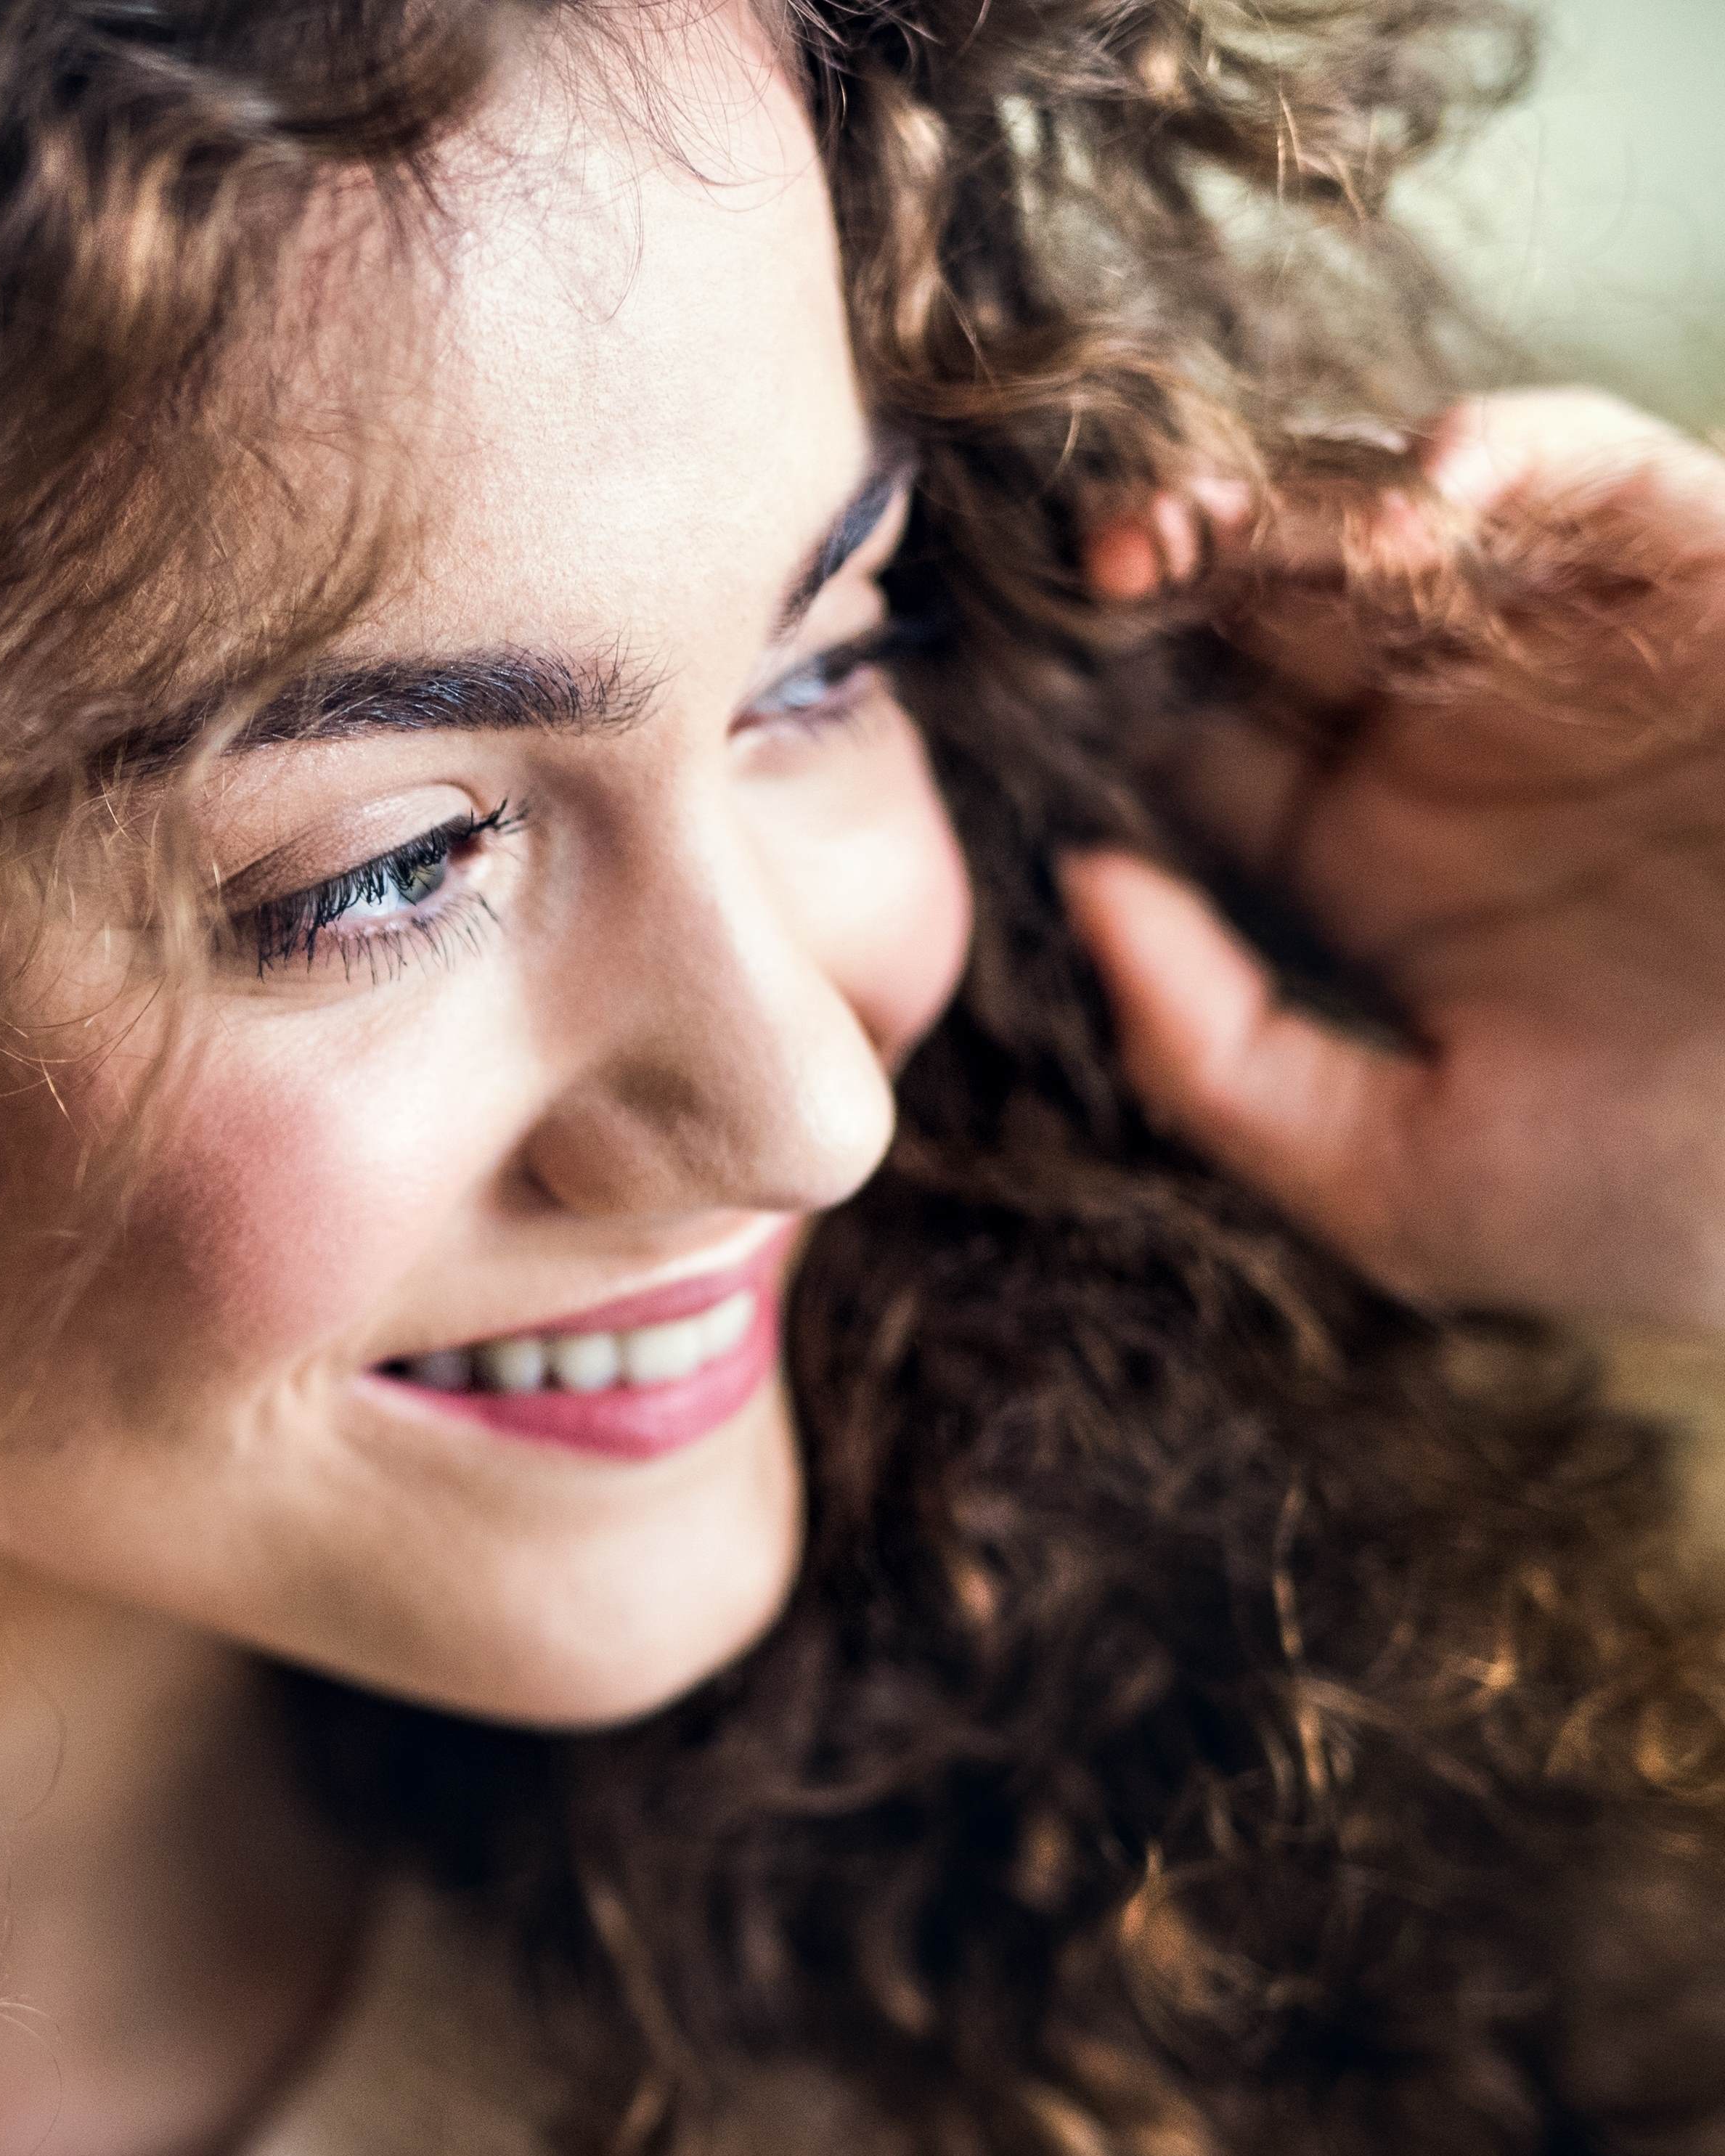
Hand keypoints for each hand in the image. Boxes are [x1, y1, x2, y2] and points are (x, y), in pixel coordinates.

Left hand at [1063, 390, 1724, 1336]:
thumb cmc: (1688, 1198)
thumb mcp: (1400, 1181)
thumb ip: (1213, 1056)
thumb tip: (1082, 888)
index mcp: (1375, 870)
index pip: (1191, 753)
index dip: (1096, 719)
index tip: (1006, 708)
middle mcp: (1463, 748)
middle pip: (1262, 612)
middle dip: (1162, 576)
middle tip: (1085, 576)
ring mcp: (1582, 657)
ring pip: (1393, 525)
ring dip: (1283, 505)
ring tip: (1195, 530)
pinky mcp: (1713, 583)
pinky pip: (1591, 473)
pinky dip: (1499, 451)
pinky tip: (1412, 496)